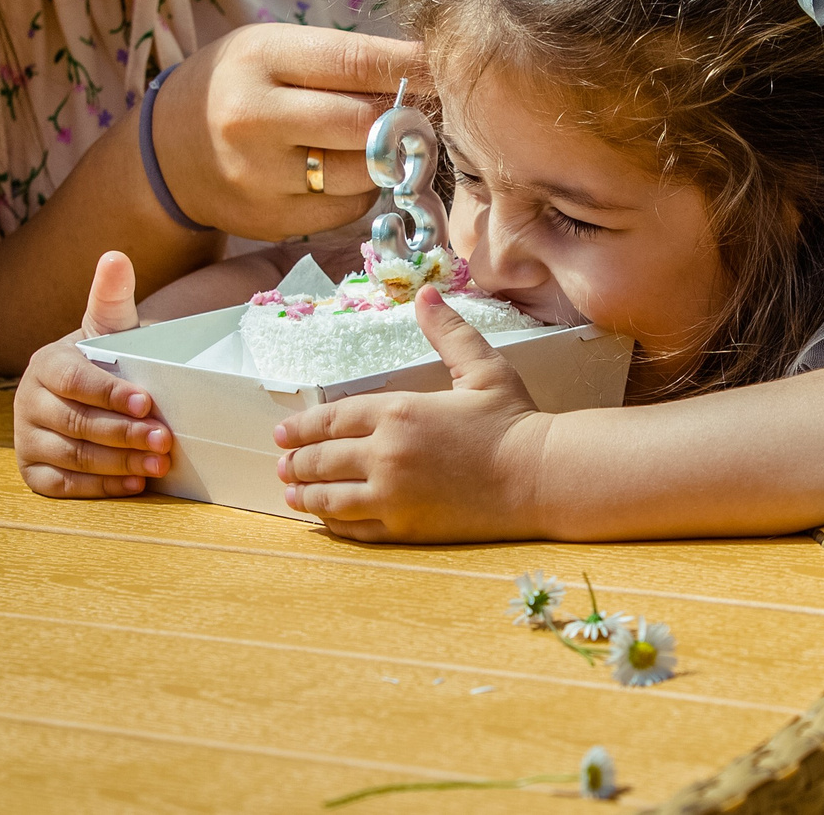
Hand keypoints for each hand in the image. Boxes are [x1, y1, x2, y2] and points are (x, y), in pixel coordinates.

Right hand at [14, 251, 173, 497]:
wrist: (97, 390)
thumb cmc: (108, 358)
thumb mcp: (111, 327)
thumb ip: (113, 297)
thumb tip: (115, 257)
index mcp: (45, 364)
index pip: (75, 381)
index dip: (110, 394)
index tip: (148, 402)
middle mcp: (27, 402)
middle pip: (75, 423)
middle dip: (123, 434)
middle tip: (165, 441)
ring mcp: (26, 439)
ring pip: (72, 457)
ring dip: (118, 464)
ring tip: (158, 464)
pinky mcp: (32, 471)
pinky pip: (62, 486)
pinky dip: (99, 489)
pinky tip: (134, 486)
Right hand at [152, 24, 424, 240]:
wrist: (167, 150)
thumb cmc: (240, 84)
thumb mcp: (276, 49)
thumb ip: (341, 60)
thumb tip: (427, 73)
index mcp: (261, 60)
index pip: (356, 63)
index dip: (411, 67)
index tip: (445, 67)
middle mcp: (254, 119)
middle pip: (364, 125)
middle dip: (405, 119)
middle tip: (421, 113)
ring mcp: (260, 177)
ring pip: (363, 174)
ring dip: (387, 160)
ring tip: (381, 143)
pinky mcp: (271, 222)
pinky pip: (347, 209)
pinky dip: (361, 190)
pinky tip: (345, 172)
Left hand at [272, 287, 552, 541]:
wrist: (541, 477)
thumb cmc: (513, 421)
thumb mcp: (481, 367)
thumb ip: (447, 332)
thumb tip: (424, 294)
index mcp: (399, 412)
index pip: (332, 419)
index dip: (302, 427)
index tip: (283, 432)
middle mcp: (386, 455)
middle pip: (323, 459)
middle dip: (297, 461)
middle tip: (283, 463)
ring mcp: (393, 496)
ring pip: (330, 498)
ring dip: (305, 495)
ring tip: (292, 493)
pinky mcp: (405, 529)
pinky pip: (354, 528)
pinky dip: (333, 523)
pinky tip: (326, 519)